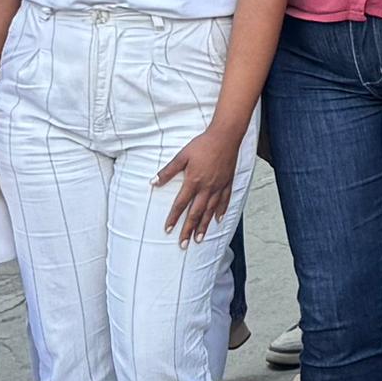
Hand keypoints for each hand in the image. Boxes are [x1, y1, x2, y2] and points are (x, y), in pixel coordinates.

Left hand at [155, 122, 244, 243]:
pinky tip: (218, 220)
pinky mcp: (228, 182)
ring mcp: (219, 186)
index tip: (168, 230)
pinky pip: (225, 200)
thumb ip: (168, 171)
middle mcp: (207, 187)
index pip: (181, 204)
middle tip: (184, 244)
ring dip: (204, 226)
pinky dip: (221, 211)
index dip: (174, 218)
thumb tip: (153, 182)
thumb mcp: (182, 156)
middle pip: (196, 213)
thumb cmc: (203, 144)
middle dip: (189, 229)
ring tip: (199, 239)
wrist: (225, 136)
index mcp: (194, 181)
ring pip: (210, 211)